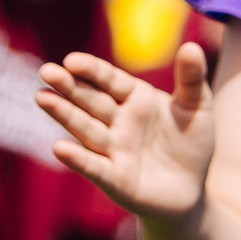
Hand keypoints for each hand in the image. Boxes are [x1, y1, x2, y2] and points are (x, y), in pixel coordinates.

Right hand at [37, 44, 216, 221]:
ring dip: (64, 114)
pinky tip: (59, 148)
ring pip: (85, 129)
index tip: (72, 60)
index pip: (108, 80)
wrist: (191, 192)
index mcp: (134, 98)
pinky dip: (78, 158)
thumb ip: (192, 79)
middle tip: (46, 72)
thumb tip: (191, 47)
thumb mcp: (198, 108)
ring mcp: (113, 150)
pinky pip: (94, 166)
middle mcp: (117, 122)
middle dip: (68, 87)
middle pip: (89, 101)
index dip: (91, 70)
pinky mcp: (114, 180)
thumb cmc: (191, 144)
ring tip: (42, 97)